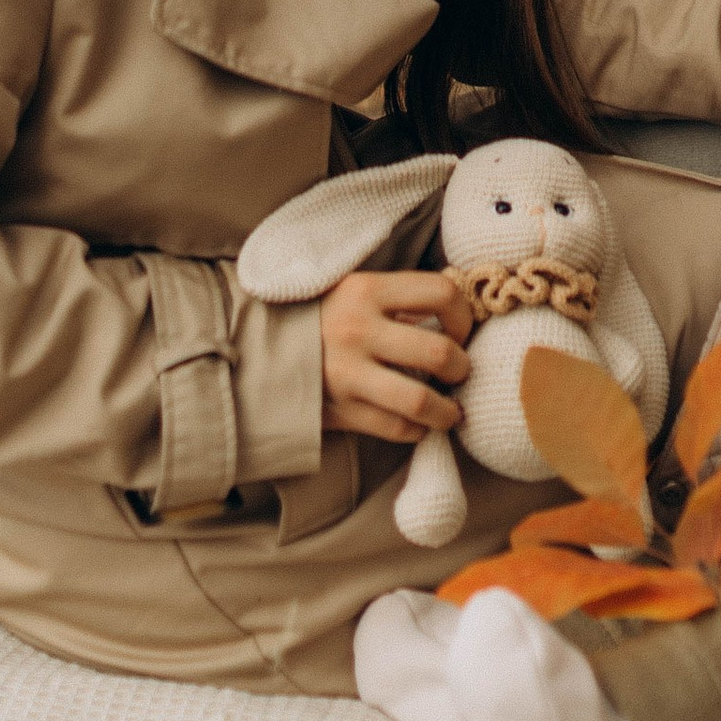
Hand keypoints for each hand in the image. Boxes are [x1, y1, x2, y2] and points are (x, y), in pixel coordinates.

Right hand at [321, 269, 472, 444]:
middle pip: (438, 352)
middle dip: (461, 367)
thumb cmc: (319, 316)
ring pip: (420, 400)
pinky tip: (418, 425)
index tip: (460, 330)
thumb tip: (457, 304)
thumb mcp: (353, 289)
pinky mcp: (340, 409)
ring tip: (451, 411)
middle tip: (459, 372)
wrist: (257, 348)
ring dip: (447, 411)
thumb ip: (400, 297)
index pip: (440, 294)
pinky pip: (395, 428)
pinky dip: (417, 431)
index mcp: (366, 290)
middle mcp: (358, 330)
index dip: (463, 315)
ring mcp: (348, 374)